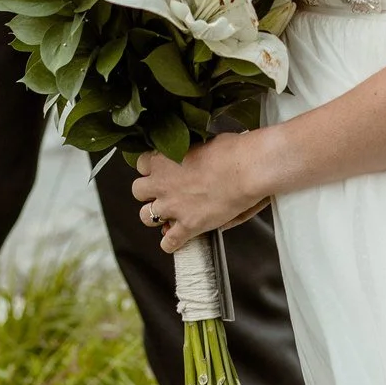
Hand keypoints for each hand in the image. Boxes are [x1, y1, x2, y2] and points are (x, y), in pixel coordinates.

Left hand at [131, 134, 272, 252]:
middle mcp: (161, 183)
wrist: (248, 170)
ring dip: (156, 216)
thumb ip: (191, 152)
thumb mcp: (205, 141)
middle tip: (164, 192)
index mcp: (164, 159)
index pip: (141, 164)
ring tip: (169, 215)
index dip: (152, 169)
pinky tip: (179, 239)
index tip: (162, 171)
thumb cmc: (233, 150)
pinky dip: (172, 243)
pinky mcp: (187, 226)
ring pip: (145, 217)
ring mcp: (172, 206)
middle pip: (137, 191)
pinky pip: (168, 242)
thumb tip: (195, 157)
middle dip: (149, 193)